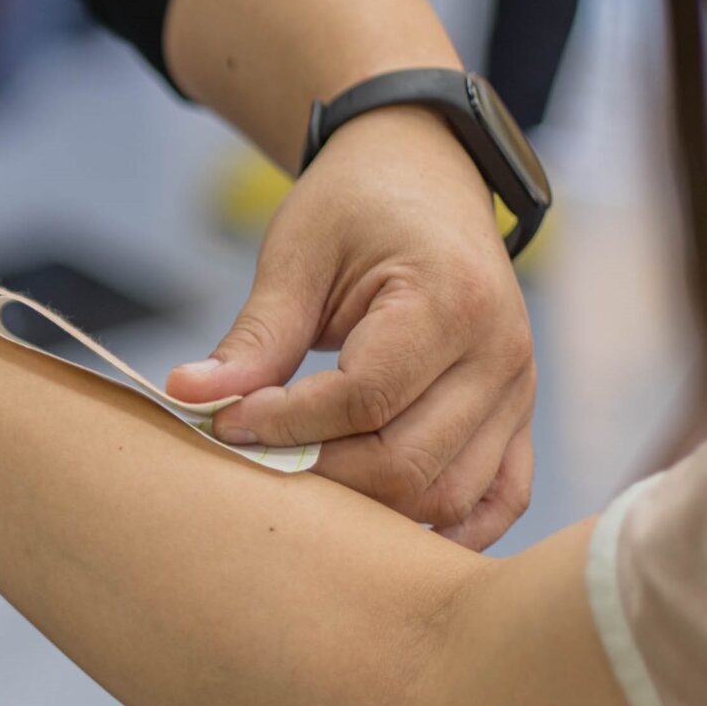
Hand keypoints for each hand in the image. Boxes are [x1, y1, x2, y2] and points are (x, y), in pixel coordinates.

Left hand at [166, 108, 534, 548]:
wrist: (423, 178)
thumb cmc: (357, 208)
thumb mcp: (299, 254)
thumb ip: (255, 336)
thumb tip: (189, 394)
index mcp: (450, 301)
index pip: (363, 399)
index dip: (286, 425)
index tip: (225, 423)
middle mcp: (500, 354)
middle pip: (407, 462)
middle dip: (320, 475)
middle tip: (256, 460)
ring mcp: (517, 392)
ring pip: (447, 496)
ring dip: (370, 509)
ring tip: (304, 484)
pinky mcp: (517, 416)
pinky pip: (499, 500)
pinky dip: (447, 527)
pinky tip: (384, 527)